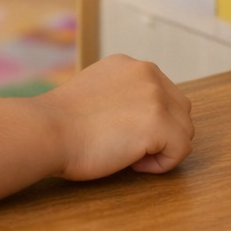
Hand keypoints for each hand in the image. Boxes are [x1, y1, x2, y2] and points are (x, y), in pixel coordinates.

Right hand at [35, 54, 194, 179]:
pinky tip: (133, 163)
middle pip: (180, 109)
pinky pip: (180, 151)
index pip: (162, 94)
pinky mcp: (159, 123)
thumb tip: (138, 116)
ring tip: (129, 154)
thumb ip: (121, 94)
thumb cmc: (60, 122)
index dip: (148, 120)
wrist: (46, 130)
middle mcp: (148, 73)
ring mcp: (156, 96)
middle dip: (162, 132)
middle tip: (128, 145)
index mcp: (131, 65)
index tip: (122, 132)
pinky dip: (162, 164)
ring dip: (162, 148)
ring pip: (184, 130)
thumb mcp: (96, 90)